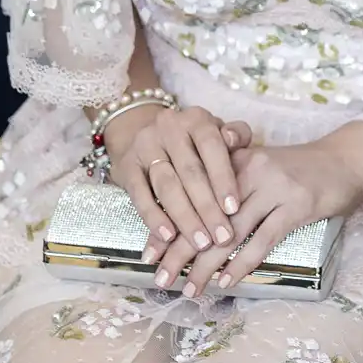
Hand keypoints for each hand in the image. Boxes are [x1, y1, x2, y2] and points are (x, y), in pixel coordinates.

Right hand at [103, 105, 249, 269]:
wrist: (143, 131)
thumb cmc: (194, 141)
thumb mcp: (217, 132)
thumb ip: (236, 136)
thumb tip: (236, 141)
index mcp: (196, 119)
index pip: (212, 147)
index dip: (223, 178)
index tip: (234, 209)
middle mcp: (169, 128)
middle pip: (190, 172)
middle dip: (207, 208)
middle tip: (222, 238)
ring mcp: (144, 145)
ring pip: (166, 186)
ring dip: (185, 218)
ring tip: (200, 244)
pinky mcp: (126, 165)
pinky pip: (140, 195)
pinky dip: (154, 218)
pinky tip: (168, 238)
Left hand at [163, 135, 362, 297]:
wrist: (348, 160)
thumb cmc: (301, 171)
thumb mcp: (261, 169)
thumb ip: (232, 189)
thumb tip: (197, 230)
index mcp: (236, 159)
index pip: (192, 196)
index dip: (169, 227)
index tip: (150, 254)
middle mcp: (250, 169)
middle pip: (205, 216)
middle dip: (180, 251)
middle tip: (160, 279)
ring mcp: (275, 186)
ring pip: (229, 232)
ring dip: (205, 265)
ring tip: (189, 289)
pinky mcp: (297, 204)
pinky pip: (262, 240)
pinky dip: (241, 264)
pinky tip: (226, 281)